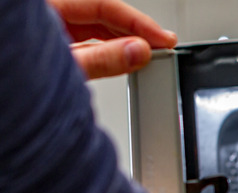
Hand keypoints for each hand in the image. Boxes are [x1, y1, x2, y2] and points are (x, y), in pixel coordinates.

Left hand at [47, 0, 176, 78]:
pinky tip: (125, 57)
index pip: (102, 4)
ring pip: (95, 27)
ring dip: (124, 41)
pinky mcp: (52, 47)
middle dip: (135, 30)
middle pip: (101, 14)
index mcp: (46, 7)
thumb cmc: (8, 81)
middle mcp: (49, 14)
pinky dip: (108, 50)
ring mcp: (50, 30)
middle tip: (163, 46)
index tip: (163, 39)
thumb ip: (101, 60)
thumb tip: (137, 51)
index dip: (137, 22)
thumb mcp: (63, 68)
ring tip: (149, 53)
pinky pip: (86, 41)